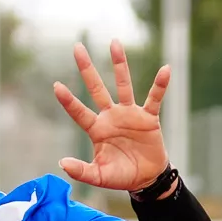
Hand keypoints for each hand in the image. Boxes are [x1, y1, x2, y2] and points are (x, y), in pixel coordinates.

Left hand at [53, 41, 171, 191]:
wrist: (146, 178)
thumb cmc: (120, 175)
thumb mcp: (99, 176)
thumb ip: (82, 171)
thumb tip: (62, 163)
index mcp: (97, 130)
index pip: (79, 112)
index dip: (69, 101)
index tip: (56, 86)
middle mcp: (111, 116)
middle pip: (96, 88)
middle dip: (86, 69)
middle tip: (77, 47)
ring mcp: (129, 114)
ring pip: (123, 85)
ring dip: (119, 64)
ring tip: (114, 43)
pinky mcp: (148, 117)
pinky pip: (155, 98)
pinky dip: (160, 85)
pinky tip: (165, 70)